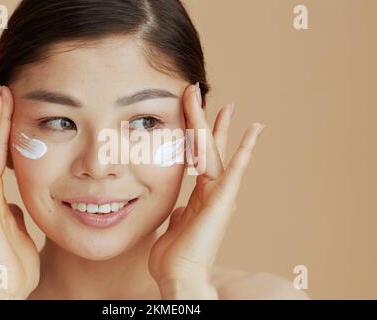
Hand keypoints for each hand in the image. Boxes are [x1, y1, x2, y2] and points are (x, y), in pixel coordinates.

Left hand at [149, 83, 264, 298]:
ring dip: (220, 127)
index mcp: (200, 196)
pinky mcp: (223, 200)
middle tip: (203, 96)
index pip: (198, 158)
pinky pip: (235, 170)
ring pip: (218, 153)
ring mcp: (220, 195)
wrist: (179, 276)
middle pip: (209, 149)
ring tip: (227, 104)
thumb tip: (176, 210)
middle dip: (207, 122)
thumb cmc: (174, 257)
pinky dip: (246, 150)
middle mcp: (213, 192)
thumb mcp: (172, 227)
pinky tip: (255, 130)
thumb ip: (177, 214)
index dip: (195, 136)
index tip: (192, 115)